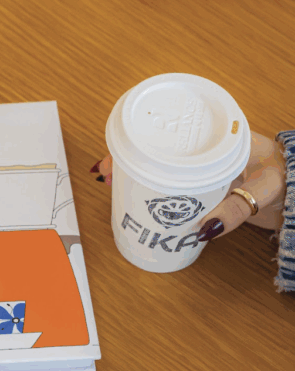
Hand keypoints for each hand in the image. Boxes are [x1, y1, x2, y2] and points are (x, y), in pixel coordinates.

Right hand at [94, 131, 285, 240]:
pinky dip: (153, 193)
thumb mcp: (265, 189)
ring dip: (137, 175)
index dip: (141, 140)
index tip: (118, 155)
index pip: (174, 131)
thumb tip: (202, 228)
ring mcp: (204, 169)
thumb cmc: (289, 179)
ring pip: (162, 168)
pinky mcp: (204, 188)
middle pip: (160, 150)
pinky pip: (172, 187)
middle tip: (104, 173)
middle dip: (129, 159)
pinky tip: (139, 200)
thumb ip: (236, 210)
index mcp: (221, 138)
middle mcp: (207, 151)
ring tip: (113, 184)